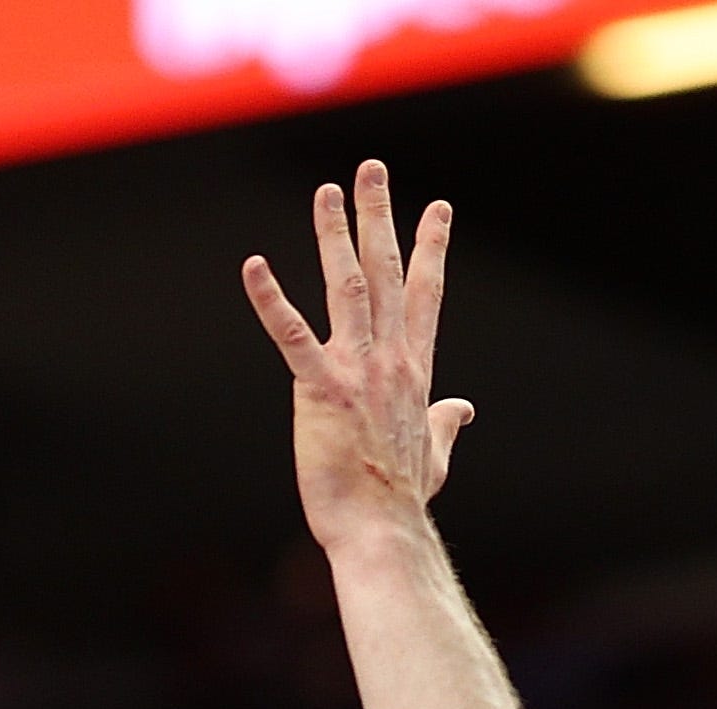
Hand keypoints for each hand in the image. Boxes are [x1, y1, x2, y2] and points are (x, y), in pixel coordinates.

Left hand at [242, 161, 468, 551]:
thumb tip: (463, 410)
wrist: (382, 531)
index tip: (437, 207)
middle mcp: (390, 360)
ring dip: (334, 235)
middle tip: (371, 169)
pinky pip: (291, 335)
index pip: (425, 294)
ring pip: (346, 287)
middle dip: (379, 216)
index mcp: (415, 371)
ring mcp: (356, 371)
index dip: (431, 247)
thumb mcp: (435, 456)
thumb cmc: (402, 501)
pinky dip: (271, 299)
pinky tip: (254, 266)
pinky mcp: (320, 390)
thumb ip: (446, 424)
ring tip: (326, 191)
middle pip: (386, 272)